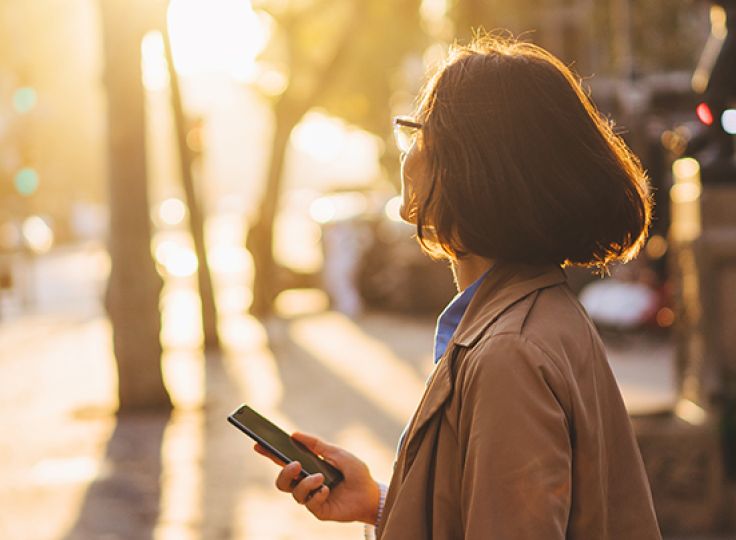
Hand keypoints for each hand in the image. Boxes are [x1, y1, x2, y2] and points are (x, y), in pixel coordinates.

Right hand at [253, 431, 380, 523]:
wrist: (371, 493)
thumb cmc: (355, 472)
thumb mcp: (337, 453)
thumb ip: (317, 444)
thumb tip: (294, 434)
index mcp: (308, 468)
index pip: (284, 461)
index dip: (269, 454)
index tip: (258, 445)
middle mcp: (306, 483)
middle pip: (282, 481)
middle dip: (284, 472)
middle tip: (295, 464)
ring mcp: (311, 498)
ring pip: (294, 493)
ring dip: (306, 483)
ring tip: (320, 478)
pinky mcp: (318, 510)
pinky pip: (309, 503)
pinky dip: (318, 494)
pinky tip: (327, 489)